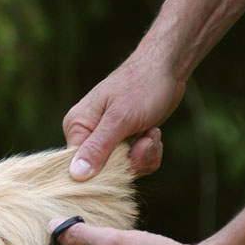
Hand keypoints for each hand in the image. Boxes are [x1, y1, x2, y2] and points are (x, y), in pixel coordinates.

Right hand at [63, 55, 184, 179]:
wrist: (168, 68)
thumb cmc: (141, 85)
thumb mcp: (119, 119)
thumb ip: (98, 148)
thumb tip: (75, 175)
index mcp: (77, 127)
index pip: (79, 167)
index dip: (104, 169)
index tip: (126, 153)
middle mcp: (88, 136)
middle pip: (104, 171)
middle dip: (131, 160)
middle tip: (145, 138)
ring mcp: (108, 140)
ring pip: (123, 168)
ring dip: (144, 154)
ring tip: (151, 131)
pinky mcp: (125, 143)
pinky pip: (135, 163)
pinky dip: (149, 153)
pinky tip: (153, 133)